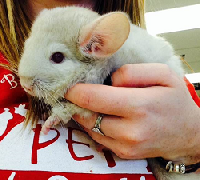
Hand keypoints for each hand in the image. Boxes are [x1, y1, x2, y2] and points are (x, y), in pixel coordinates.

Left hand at [65, 64, 199, 164]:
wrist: (187, 133)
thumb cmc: (175, 100)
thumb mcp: (162, 74)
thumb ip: (132, 72)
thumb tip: (108, 81)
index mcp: (139, 106)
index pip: (92, 98)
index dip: (74, 91)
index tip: (68, 85)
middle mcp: (129, 131)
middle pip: (86, 115)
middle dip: (76, 103)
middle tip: (76, 92)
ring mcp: (125, 146)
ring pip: (89, 127)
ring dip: (84, 114)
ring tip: (90, 102)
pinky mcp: (123, 153)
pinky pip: (97, 137)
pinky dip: (93, 125)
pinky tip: (102, 115)